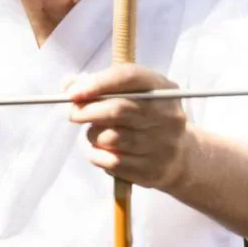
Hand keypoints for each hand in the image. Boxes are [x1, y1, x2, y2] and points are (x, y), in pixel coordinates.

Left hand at [66, 64, 189, 189]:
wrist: (179, 156)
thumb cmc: (143, 118)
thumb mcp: (130, 94)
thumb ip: (98, 84)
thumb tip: (68, 84)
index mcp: (163, 88)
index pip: (129, 77)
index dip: (97, 83)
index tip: (72, 93)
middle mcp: (168, 115)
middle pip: (118, 109)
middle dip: (87, 111)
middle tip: (73, 113)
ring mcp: (163, 144)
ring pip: (110, 138)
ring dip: (93, 135)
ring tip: (97, 134)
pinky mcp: (152, 170)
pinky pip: (111, 162)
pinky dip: (97, 155)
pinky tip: (103, 151)